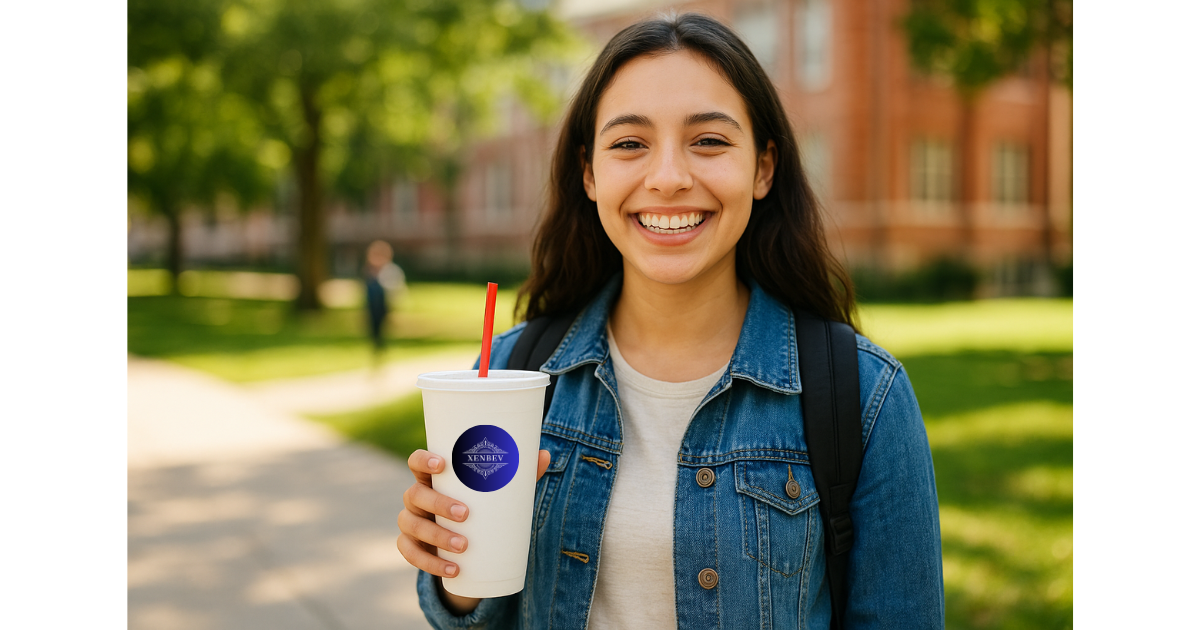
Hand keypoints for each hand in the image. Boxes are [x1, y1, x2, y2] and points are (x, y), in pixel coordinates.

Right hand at [396, 448, 551, 613]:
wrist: (466, 541)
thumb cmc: (480, 504)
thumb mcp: (496, 490)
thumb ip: (517, 474)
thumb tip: (545, 455)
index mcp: (433, 477)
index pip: (417, 462)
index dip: (424, 460)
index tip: (442, 464)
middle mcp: (416, 496)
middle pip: (415, 494)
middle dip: (439, 504)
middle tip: (465, 514)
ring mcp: (410, 521)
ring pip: (411, 525)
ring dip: (437, 536)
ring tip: (464, 546)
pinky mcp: (411, 545)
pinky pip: (411, 554)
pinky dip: (430, 563)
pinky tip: (452, 569)